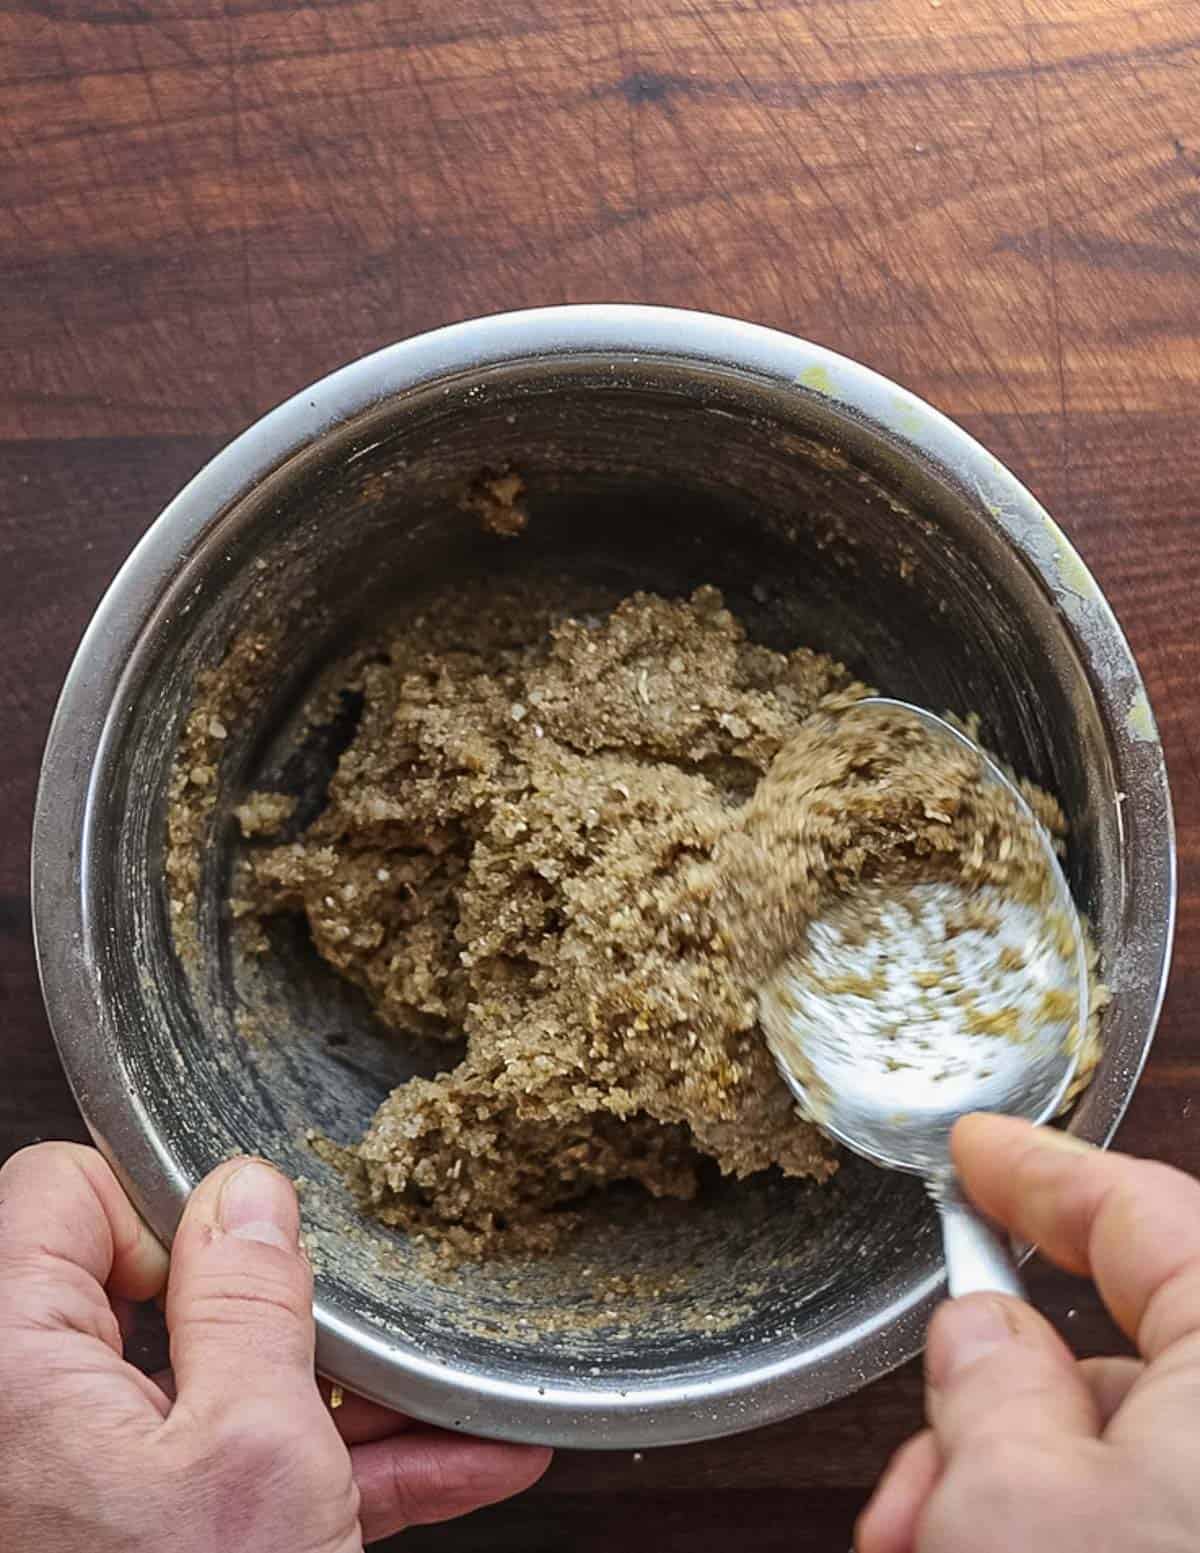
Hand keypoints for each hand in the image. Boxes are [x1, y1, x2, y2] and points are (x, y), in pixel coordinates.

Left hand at [0, 1144, 548, 1549]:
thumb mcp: (254, 1453)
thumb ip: (248, 1298)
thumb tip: (244, 1193)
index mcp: (11, 1363)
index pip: (61, 1192)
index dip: (163, 1207)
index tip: (242, 1256)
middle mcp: (20, 1419)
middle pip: (147, 1297)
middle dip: (280, 1312)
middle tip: (362, 1318)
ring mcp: (73, 1489)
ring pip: (201, 1395)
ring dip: (328, 1399)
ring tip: (444, 1396)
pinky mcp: (127, 1543)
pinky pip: (220, 1477)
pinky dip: (319, 1474)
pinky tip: (444, 1466)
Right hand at [856, 1114, 1199, 1551]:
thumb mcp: (1017, 1501)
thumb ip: (991, 1384)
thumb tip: (980, 1330)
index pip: (1142, 1211)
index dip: (1039, 1171)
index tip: (976, 1148)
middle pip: (1115, 1355)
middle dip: (994, 1403)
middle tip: (923, 1466)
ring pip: (1119, 1450)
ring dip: (1006, 1484)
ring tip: (931, 1540)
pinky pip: (1144, 1514)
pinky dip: (1060, 1529)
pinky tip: (969, 1552)